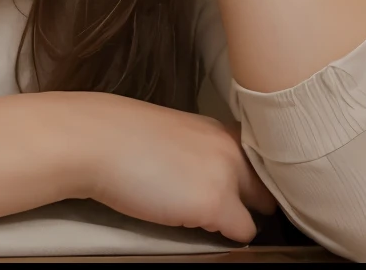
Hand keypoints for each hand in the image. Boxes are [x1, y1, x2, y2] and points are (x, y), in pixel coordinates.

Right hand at [60, 91, 277, 242]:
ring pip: (263, 208)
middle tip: (232, 209)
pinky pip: (242, 232)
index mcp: (220, 128)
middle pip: (271, 182)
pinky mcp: (215, 204)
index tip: (247, 190)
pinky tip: (200, 227)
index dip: (256, 177)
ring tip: (210, 218)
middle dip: (257, 198)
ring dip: (241, 217)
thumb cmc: (118, 136)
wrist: (95, 141)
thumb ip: (200, 149)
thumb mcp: (172, 132)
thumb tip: (205, 173)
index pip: (263, 157)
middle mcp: (232, 147)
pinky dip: (227, 236)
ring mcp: (227, 175)